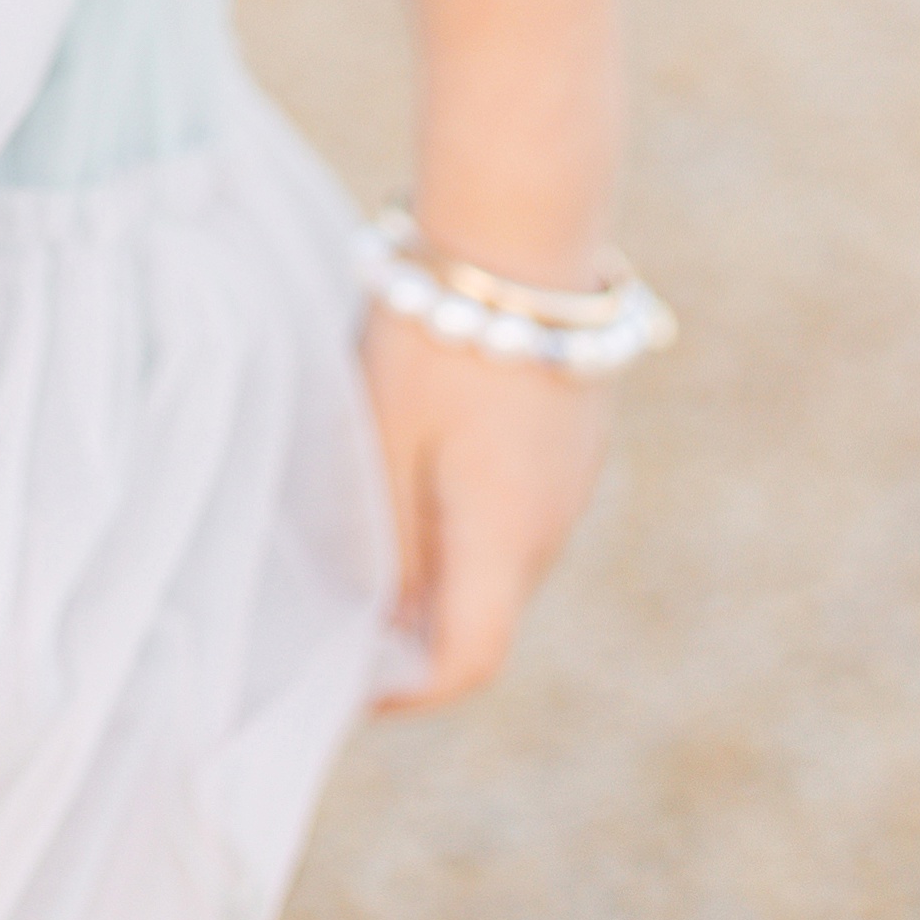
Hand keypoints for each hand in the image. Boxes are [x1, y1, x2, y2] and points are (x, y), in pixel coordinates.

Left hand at [363, 310, 608, 709]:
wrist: (520, 227)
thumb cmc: (437, 337)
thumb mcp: (385, 442)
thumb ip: (385, 539)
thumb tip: (382, 613)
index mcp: (507, 539)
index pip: (468, 661)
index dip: (407, 692)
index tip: (349, 681)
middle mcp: (554, 522)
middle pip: (486, 612)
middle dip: (417, 626)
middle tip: (342, 605)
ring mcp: (576, 474)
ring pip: (503, 554)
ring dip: (446, 561)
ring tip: (370, 527)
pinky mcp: (577, 431)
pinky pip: (521, 501)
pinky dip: (470, 510)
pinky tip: (422, 461)